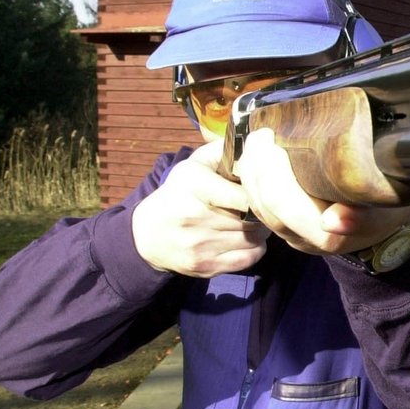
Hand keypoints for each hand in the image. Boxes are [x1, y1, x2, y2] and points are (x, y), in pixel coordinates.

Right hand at [132, 141, 270, 276]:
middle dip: (263, 212)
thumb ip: (222, 151)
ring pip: (255, 238)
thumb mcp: (193, 166)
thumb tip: (257, 141)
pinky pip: (250, 258)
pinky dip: (255, 248)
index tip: (262, 191)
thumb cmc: (179, 195)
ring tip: (253, 221)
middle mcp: (194, 216)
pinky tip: (246, 239)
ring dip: (261, 230)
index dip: (260, 194)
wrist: (147, 236)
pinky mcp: (205, 267)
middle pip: (252, 218)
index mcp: (193, 186)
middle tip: (262, 207)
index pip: (245, 196)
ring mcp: (200, 245)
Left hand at [236, 129, 409, 255]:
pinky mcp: (288, 228)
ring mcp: (295, 236)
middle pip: (267, 207)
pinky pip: (261, 207)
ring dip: (251, 174)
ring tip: (255, 143)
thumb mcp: (386, 202)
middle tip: (260, 134)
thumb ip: (361, 213)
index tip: (271, 137)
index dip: (271, 174)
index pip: (285, 208)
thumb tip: (332, 222)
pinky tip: (256, 159)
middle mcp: (307, 240)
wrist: (388, 217)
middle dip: (258, 168)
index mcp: (330, 236)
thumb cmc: (389, 198)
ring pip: (259, 209)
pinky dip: (254, 181)